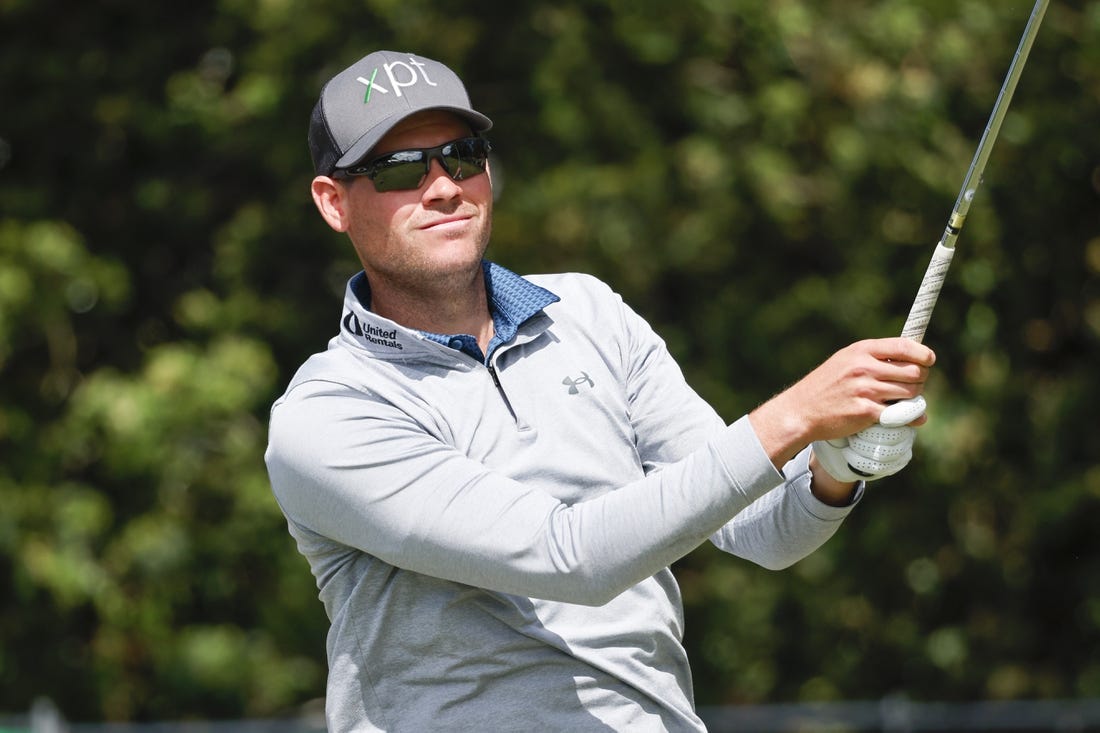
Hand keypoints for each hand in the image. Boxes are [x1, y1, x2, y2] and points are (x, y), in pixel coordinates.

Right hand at [749, 338, 934, 467]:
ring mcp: (866, 390)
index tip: (929, 360)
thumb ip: (874, 358)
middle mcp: (864, 368)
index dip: (923, 353)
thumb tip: (911, 361)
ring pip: (911, 393)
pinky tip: (906, 418)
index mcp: (861, 351)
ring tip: (905, 401)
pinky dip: (908, 417)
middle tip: (913, 386)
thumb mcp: (845, 360)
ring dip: (914, 399)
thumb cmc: (825, 385)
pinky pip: (900, 414)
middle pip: (913, 371)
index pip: (904, 346)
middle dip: (920, 379)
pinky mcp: (866, 412)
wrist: (801, 411)